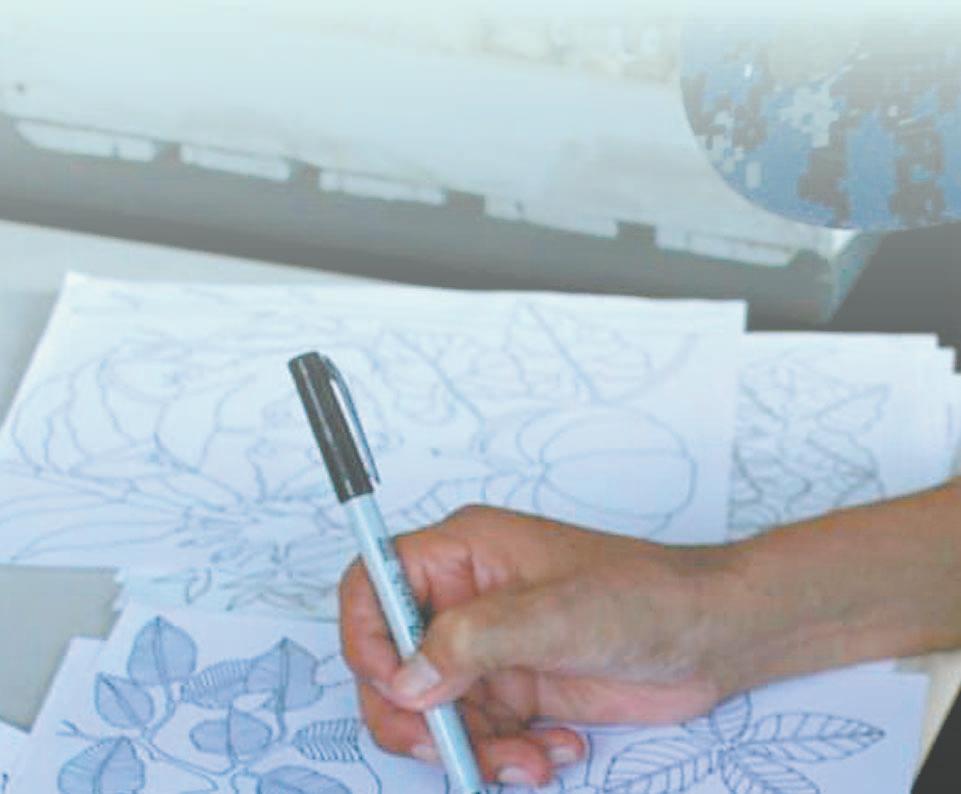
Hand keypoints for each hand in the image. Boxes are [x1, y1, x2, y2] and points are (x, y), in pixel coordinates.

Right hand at [339, 505, 735, 787]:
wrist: (711, 636)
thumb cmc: (643, 597)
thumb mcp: (557, 614)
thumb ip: (475, 640)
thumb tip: (406, 681)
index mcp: (463, 553)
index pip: (374, 583)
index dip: (366, 636)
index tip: (395, 688)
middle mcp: (464, 599)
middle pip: (391, 661)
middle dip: (413, 716)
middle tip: (448, 751)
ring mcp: (488, 648)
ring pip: (431, 711)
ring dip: (468, 749)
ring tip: (525, 762)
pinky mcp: (515, 689)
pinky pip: (477, 735)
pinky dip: (503, 756)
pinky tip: (552, 752)